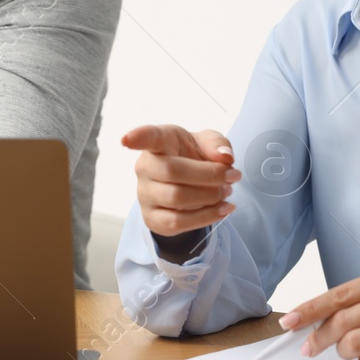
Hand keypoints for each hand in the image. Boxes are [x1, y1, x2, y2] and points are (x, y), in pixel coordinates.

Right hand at [121, 124, 241, 237]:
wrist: (187, 185)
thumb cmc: (193, 156)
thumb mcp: (207, 143)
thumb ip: (217, 143)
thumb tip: (225, 157)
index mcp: (160, 142)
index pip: (147, 137)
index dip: (137, 137)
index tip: (126, 140)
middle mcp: (145, 167)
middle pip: (173, 171)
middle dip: (210, 175)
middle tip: (232, 176)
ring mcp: (144, 194)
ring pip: (176, 198)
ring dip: (210, 197)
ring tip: (227, 193)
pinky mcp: (152, 218)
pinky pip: (177, 222)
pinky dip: (206, 217)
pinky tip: (223, 210)